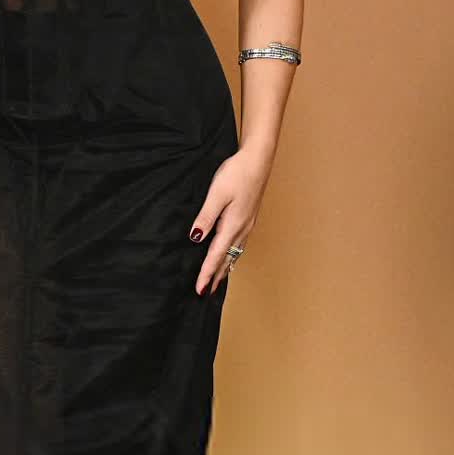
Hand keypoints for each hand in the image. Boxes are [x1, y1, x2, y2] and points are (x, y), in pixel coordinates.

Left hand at [189, 145, 272, 294]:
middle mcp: (242, 229)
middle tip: (206, 293)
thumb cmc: (237, 174)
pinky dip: (231, 256)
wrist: (258, 160)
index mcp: (232, 225)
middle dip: (216, 277)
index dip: (207, 274)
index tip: (199, 290)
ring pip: (234, 253)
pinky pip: (239, 244)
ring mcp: (247, 224)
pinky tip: (229, 256)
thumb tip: (195, 238)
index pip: (216, 256)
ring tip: (217, 281)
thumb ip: (206, 218)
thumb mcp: (216, 195)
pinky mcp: (248, 218)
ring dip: (224, 268)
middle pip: (227, 259)